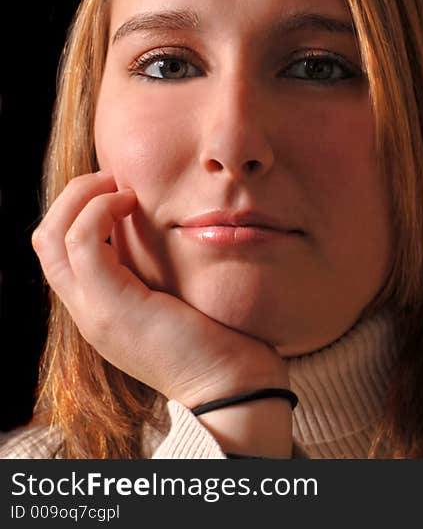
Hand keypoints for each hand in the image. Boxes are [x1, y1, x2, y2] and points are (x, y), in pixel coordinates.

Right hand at [31, 169, 290, 408]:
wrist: (234, 388)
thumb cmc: (221, 342)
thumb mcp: (181, 301)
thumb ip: (162, 274)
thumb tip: (168, 232)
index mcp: (101, 311)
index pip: (61, 253)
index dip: (80, 212)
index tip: (120, 190)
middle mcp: (88, 313)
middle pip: (45, 241)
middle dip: (72, 197)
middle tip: (113, 177)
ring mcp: (94, 313)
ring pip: (52, 238)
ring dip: (82, 198)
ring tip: (120, 185)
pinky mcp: (113, 307)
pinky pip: (84, 243)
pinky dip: (100, 212)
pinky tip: (132, 202)